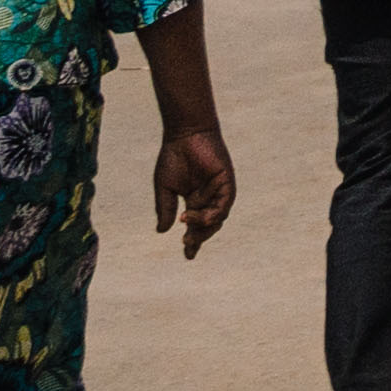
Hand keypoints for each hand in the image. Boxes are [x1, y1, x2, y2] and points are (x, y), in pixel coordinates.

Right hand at [153, 115, 239, 256]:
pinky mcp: (227, 181)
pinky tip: (195, 217)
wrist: (185, 134)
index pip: (196, 225)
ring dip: (203, 227)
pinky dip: (212, 213)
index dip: (194, 241)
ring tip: (187, 231)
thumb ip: (165, 209)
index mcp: (195, 200)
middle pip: (209, 225)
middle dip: (199, 237)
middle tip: (187, 244)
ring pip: (218, 217)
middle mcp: (209, 197)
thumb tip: (162, 232)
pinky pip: (224, 203)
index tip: (189, 256)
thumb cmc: (174, 157)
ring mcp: (219, 190)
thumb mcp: (165, 188)